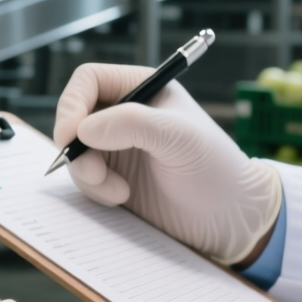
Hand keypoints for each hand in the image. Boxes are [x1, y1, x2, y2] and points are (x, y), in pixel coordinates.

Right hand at [55, 63, 280, 264]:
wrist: (229, 220)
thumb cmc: (216, 169)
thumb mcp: (179, 138)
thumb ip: (132, 123)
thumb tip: (83, 129)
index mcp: (143, 87)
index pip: (88, 80)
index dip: (72, 104)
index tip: (71, 136)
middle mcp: (125, 113)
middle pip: (73, 116)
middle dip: (75, 146)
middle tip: (93, 172)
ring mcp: (116, 146)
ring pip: (73, 150)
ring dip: (86, 173)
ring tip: (118, 191)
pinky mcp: (112, 177)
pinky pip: (82, 177)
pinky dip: (93, 189)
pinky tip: (122, 197)